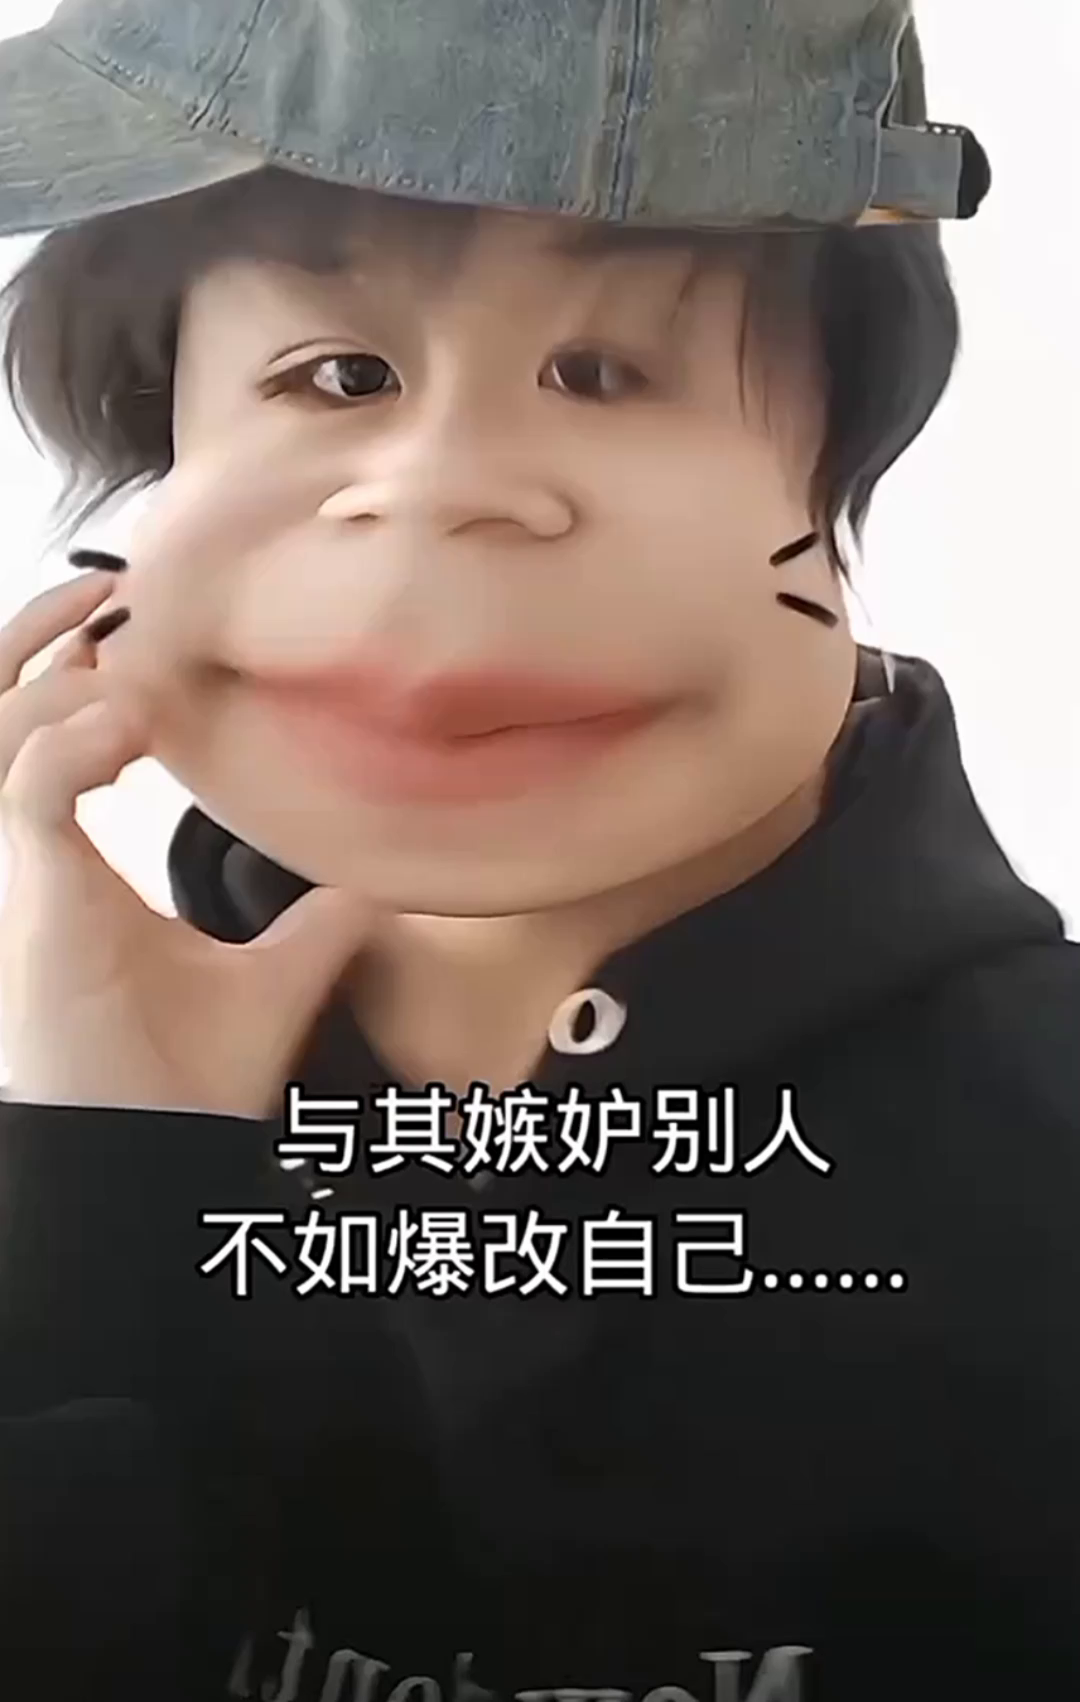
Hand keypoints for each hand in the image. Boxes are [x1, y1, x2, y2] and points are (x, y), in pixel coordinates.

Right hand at [0, 575, 372, 1115]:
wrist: (162, 1154)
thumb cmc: (191, 1081)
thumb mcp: (270, 978)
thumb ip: (312, 927)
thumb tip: (374, 890)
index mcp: (65, 866)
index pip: (37, 742)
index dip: (72, 676)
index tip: (137, 633)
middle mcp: (30, 862)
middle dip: (34, 640)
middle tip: (110, 595)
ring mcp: (22, 877)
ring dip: (61, 682)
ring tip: (133, 667)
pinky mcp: (32, 896)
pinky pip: (27, 785)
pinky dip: (75, 743)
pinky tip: (137, 733)